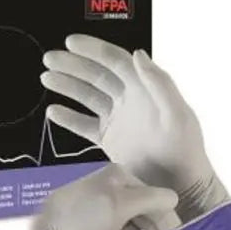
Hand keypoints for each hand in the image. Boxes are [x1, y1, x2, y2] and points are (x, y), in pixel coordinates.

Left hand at [32, 164, 177, 229]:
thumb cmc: (77, 221)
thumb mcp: (120, 206)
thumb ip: (152, 200)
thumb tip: (174, 198)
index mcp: (118, 174)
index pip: (154, 199)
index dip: (153, 221)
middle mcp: (107, 183)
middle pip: (140, 214)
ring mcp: (95, 201)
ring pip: (125, 227)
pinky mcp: (85, 219)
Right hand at [41, 35, 228, 221]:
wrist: (178, 187)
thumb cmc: (184, 150)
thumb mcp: (177, 114)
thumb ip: (159, 83)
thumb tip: (138, 54)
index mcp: (144, 88)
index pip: (115, 61)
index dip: (93, 50)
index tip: (71, 42)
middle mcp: (128, 99)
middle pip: (95, 75)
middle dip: (72, 65)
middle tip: (49, 58)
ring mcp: (117, 119)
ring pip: (86, 96)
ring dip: (66, 85)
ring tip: (46, 78)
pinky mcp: (108, 140)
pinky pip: (83, 125)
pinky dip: (68, 118)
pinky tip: (53, 111)